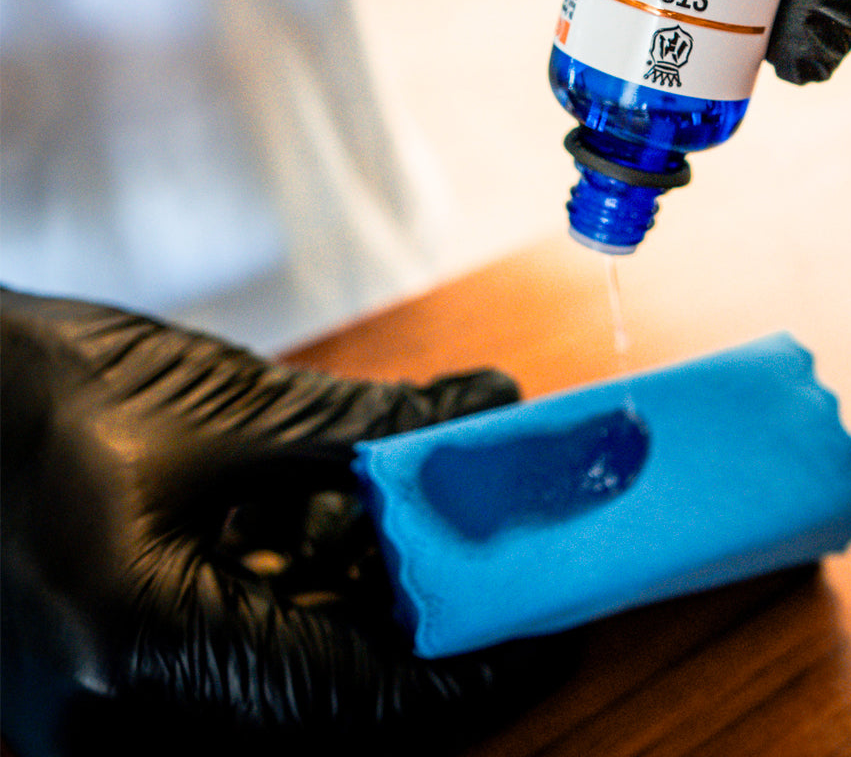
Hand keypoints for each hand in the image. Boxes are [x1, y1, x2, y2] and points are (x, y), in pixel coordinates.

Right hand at [0, 288, 571, 756]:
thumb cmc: (32, 389)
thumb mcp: (216, 407)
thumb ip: (364, 426)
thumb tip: (485, 414)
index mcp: (139, 649)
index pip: (352, 698)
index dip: (465, 670)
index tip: (543, 634)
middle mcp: (113, 715)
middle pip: (323, 705)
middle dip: (419, 632)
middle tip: (497, 570)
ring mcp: (100, 709)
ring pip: (281, 689)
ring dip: (366, 614)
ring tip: (429, 536)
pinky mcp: (103, 677)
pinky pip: (232, 668)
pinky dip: (301, 609)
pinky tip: (342, 534)